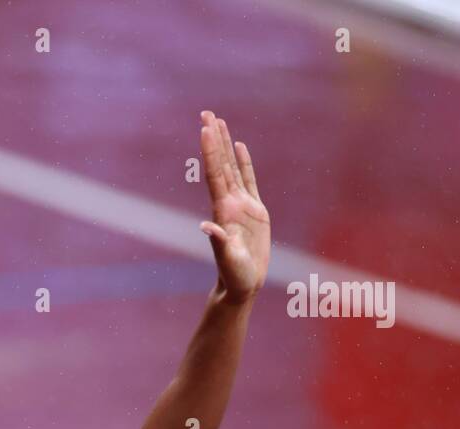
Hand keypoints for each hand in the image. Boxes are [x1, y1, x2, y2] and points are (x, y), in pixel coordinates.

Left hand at [199, 111, 269, 301]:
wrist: (243, 282)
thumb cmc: (234, 275)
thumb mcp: (228, 259)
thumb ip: (220, 243)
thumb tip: (207, 227)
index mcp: (222, 210)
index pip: (214, 174)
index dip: (210, 151)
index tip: (204, 129)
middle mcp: (228, 202)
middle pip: (219, 163)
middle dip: (213, 138)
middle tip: (206, 113)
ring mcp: (241, 204)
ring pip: (231, 167)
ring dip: (224, 144)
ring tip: (218, 121)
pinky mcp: (255, 210)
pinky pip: (249, 179)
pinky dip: (244, 162)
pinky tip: (239, 146)